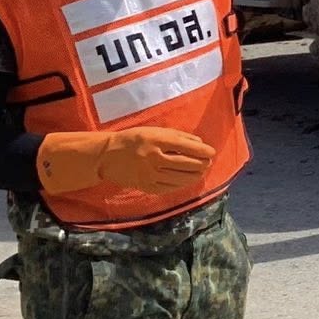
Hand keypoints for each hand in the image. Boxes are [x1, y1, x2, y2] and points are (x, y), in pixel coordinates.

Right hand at [37, 127, 215, 195]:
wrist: (107, 156)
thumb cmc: (135, 139)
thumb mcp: (155, 131)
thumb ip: (178, 136)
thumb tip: (200, 143)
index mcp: (157, 141)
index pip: (187, 147)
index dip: (203, 151)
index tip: (211, 152)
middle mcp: (154, 158)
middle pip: (187, 164)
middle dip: (202, 164)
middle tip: (208, 162)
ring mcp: (150, 174)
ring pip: (181, 178)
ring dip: (196, 175)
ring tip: (202, 170)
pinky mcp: (146, 186)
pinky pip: (170, 187)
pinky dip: (183, 184)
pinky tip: (188, 180)